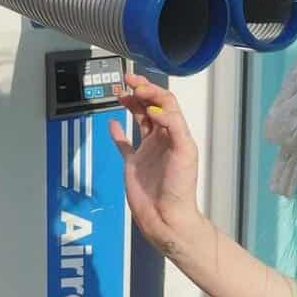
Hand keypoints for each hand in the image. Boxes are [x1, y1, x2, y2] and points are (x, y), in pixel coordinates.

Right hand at [108, 73, 204, 255]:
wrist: (167, 215)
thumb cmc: (180, 187)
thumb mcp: (185, 152)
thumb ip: (173, 126)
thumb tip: (157, 109)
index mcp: (177, 133)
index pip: (166, 103)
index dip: (153, 91)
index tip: (139, 86)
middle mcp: (162, 139)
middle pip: (152, 107)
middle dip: (141, 91)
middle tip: (128, 80)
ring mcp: (147, 150)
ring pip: (139, 120)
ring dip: (131, 105)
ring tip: (120, 93)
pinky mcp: (133, 163)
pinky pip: (124, 144)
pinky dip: (117, 132)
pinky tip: (112, 123)